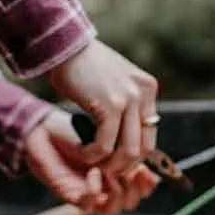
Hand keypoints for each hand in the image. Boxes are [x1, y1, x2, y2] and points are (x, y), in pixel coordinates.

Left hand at [25, 109, 158, 214]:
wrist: (45, 129)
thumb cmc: (75, 131)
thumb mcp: (107, 137)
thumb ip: (126, 152)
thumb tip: (149, 164)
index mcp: (117, 172)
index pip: (141, 190)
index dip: (147, 185)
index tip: (147, 170)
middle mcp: (105, 186)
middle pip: (130, 203)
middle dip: (135, 190)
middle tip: (131, 173)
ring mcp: (88, 192)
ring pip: (111, 210)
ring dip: (117, 194)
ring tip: (111, 172)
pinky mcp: (70, 194)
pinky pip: (88, 205)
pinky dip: (95, 190)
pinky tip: (93, 172)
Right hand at [47, 39, 159, 175]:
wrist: (64, 46)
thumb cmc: (82, 67)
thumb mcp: (113, 83)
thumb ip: (124, 104)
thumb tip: (124, 135)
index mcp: (147, 89)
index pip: (150, 136)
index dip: (133, 156)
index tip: (114, 162)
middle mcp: (143, 93)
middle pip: (143, 149)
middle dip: (122, 166)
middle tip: (103, 169)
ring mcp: (129, 99)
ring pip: (127, 152)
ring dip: (108, 165)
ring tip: (92, 161)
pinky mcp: (110, 105)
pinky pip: (104, 145)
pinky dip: (92, 155)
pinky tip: (82, 150)